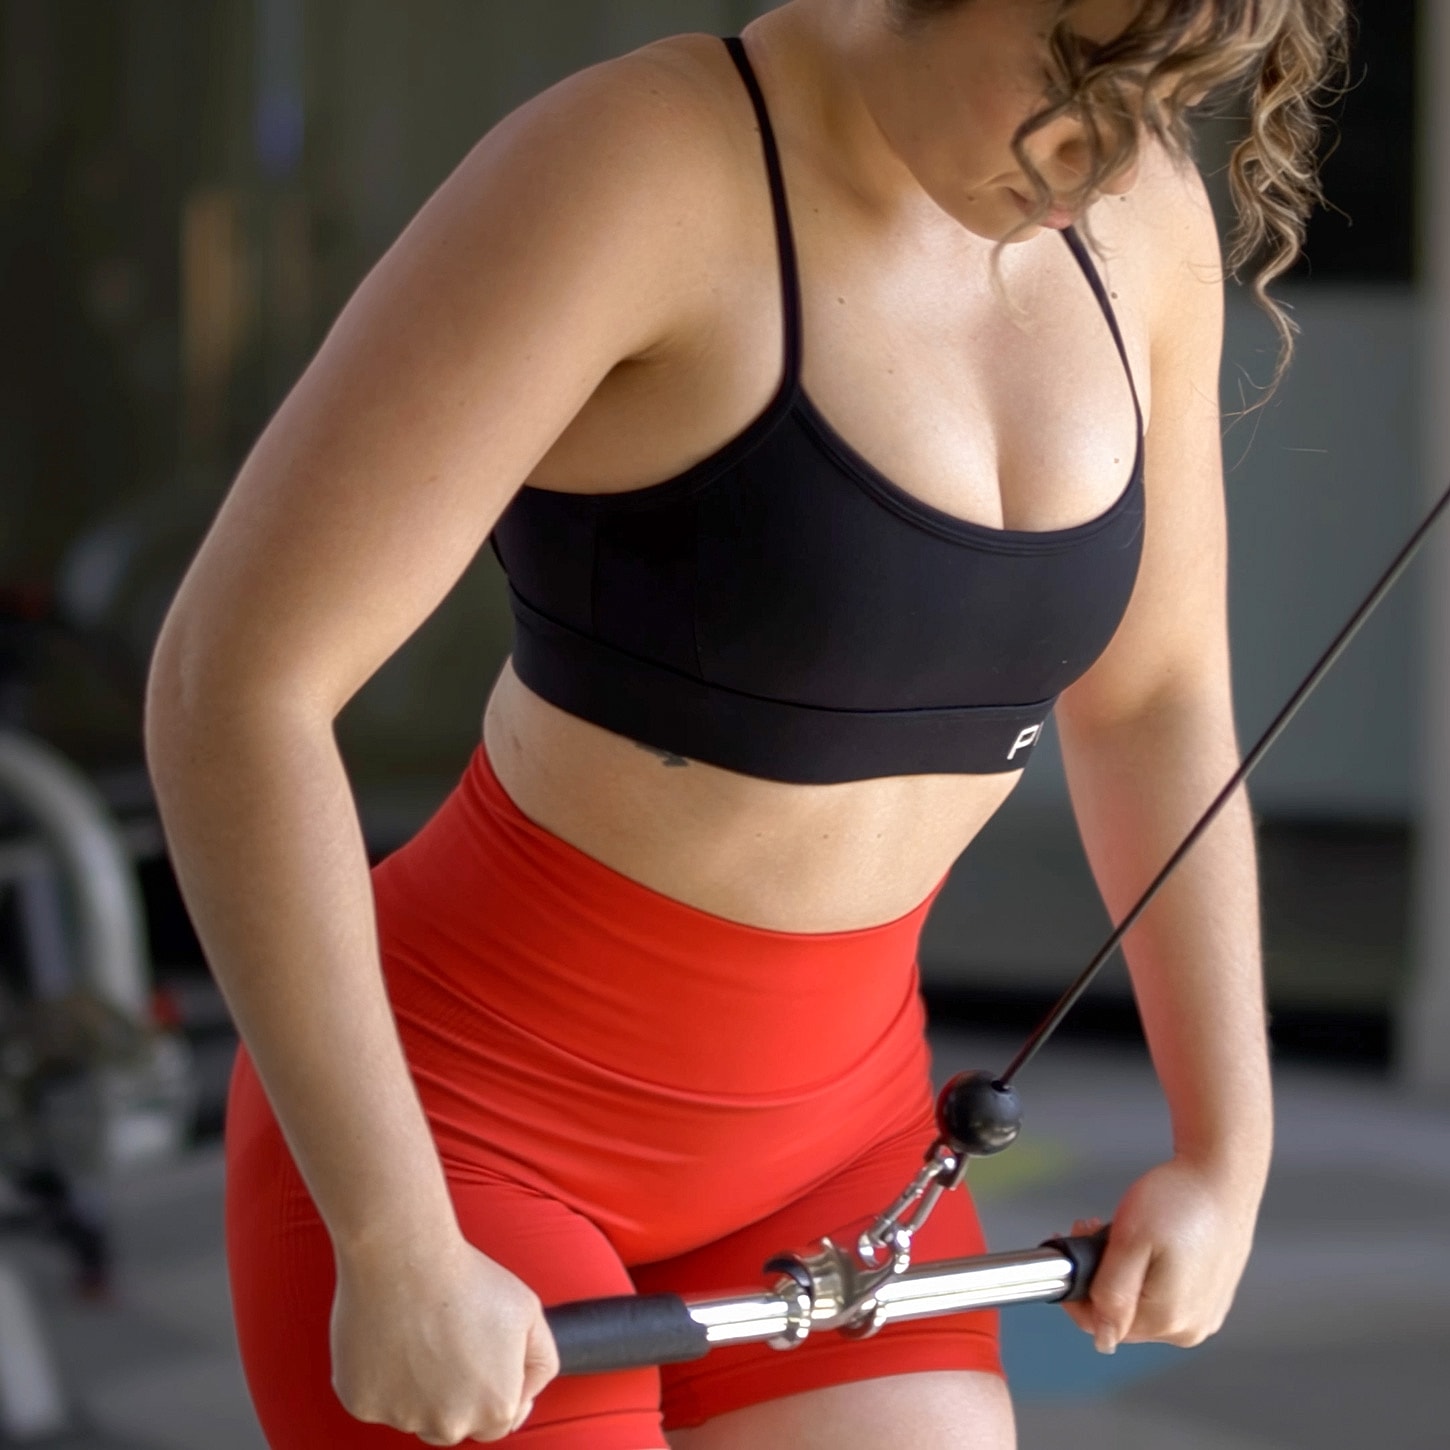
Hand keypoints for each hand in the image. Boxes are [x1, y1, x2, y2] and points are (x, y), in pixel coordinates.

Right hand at [330, 1233, 558, 1443]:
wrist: (406, 1257)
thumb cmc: (467, 1280)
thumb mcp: (530, 1315)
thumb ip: (539, 1364)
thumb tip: (526, 1397)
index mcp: (496, 1407)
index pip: (498, 1420)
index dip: (491, 1385)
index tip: (480, 1357)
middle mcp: (451, 1424)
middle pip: (454, 1422)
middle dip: (455, 1391)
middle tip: (447, 1340)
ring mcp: (403, 1417)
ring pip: (414, 1411)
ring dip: (416, 1385)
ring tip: (418, 1332)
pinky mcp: (361, 1404)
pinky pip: (375, 1398)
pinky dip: (380, 1376)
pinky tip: (390, 1337)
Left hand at [1061, 1153, 1263, 1353]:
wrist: (1223, 1178)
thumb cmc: (1178, 1201)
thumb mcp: (1130, 1240)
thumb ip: (1112, 1293)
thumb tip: (1102, 1340)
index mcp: (1167, 1319)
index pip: (1099, 1325)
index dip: (1078, 1288)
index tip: (1077, 1247)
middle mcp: (1189, 1329)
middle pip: (1121, 1315)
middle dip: (1100, 1274)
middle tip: (1096, 1228)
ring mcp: (1203, 1316)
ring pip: (1140, 1304)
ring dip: (1122, 1271)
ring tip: (1123, 1230)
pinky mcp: (1211, 1299)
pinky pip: (1164, 1296)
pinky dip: (1147, 1271)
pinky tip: (1151, 1242)